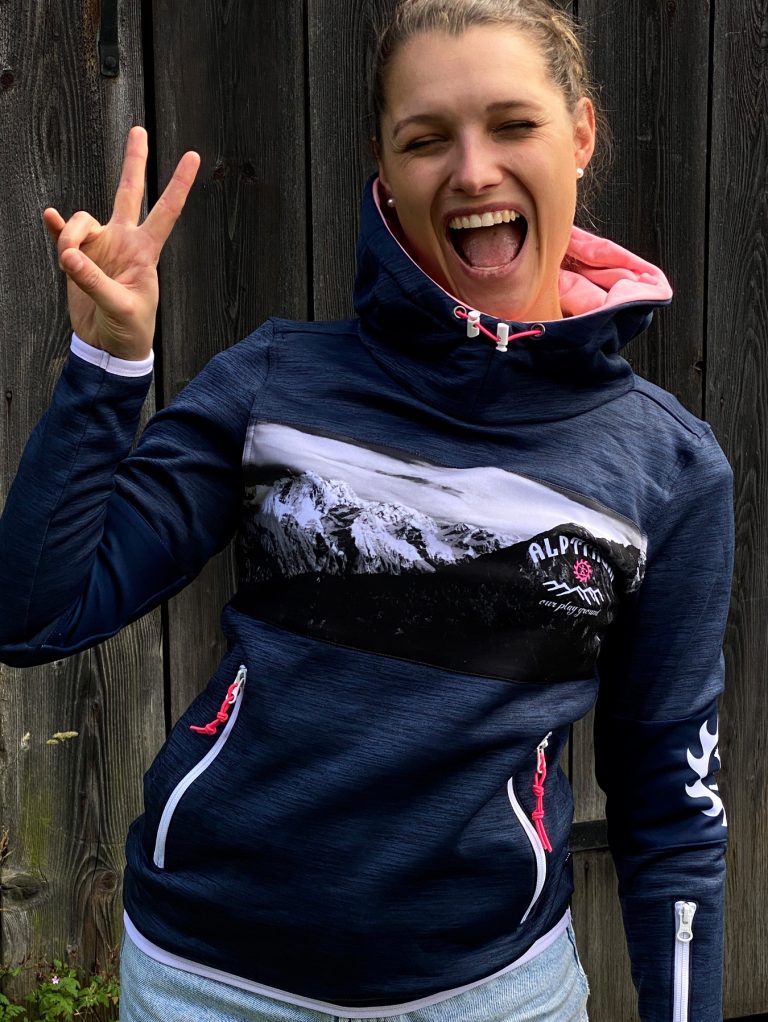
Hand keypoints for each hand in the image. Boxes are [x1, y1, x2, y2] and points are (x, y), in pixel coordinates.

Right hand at [43, 126, 200, 360]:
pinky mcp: (79, 259)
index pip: (165, 212)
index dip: (178, 185)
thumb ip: (94, 281)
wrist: (110, 348)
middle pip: (130, 192)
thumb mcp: (119, 308)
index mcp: (145, 252)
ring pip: (82, 220)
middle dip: (134, 161)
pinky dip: (56, 228)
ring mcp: (101, 248)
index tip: (193, 156)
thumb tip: (68, 256)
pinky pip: (63, 235)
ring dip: (69, 234)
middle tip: (139, 130)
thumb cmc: (129, 330)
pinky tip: (49, 218)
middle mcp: (124, 242)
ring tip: (67, 262)